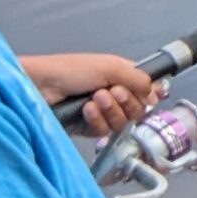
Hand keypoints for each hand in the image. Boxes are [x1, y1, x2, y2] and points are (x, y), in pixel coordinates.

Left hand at [23, 53, 165, 138]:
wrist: (39, 87)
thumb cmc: (70, 70)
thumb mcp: (109, 66)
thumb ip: (138, 78)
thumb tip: (157, 92)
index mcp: (120, 77)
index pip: (146, 90)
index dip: (148, 94)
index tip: (148, 94)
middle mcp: (114, 96)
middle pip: (138, 110)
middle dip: (127, 101)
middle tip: (112, 91)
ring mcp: (101, 114)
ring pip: (122, 122)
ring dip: (111, 109)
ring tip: (95, 98)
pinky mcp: (88, 129)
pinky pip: (104, 131)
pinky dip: (97, 119)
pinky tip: (85, 110)